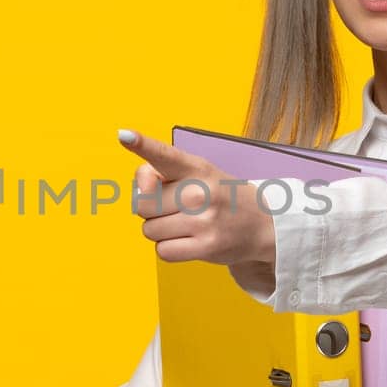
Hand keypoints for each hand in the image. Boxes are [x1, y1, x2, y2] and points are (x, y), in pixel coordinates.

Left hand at [118, 128, 276, 267]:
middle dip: (150, 208)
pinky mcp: (206, 247)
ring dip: (159, 230)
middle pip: (142, 204)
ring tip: (184, 223)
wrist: (262, 225)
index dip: (142, 145)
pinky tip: (188, 239)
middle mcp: (200, 192)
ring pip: (149, 229)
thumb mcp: (198, 173)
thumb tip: (139, 189)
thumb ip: (161, 173)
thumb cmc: (220, 196)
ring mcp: (203, 221)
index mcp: (197, 168)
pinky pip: (162, 251)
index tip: (124, 135)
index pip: (165, 155)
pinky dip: (169, 248)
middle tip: (173, 207)